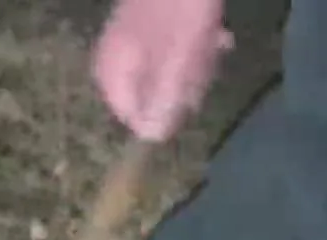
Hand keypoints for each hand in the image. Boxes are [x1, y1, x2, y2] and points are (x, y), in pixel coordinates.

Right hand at [92, 0, 232, 140]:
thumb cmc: (179, 11)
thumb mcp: (176, 63)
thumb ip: (163, 103)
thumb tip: (152, 139)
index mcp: (111, 74)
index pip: (134, 118)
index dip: (166, 114)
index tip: (191, 98)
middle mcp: (113, 61)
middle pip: (151, 97)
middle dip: (185, 87)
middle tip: (205, 67)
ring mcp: (131, 42)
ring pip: (166, 74)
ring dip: (195, 67)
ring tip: (215, 45)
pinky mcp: (151, 26)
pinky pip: (171, 53)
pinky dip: (194, 50)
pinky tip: (215, 36)